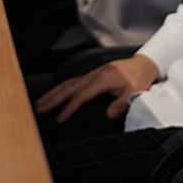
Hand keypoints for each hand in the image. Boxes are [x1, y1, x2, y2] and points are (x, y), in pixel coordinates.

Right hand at [34, 54, 159, 122]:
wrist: (143, 64)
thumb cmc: (139, 78)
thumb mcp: (136, 93)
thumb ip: (122, 104)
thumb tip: (109, 114)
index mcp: (104, 79)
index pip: (82, 95)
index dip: (70, 107)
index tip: (60, 118)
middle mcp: (94, 74)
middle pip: (69, 87)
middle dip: (53, 98)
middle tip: (39, 108)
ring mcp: (92, 73)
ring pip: (68, 83)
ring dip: (54, 92)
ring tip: (41, 102)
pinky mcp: (92, 74)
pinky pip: (73, 81)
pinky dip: (61, 88)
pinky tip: (55, 94)